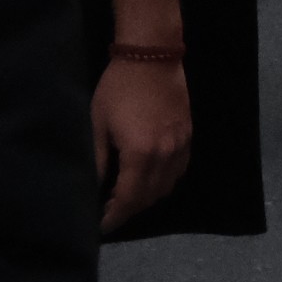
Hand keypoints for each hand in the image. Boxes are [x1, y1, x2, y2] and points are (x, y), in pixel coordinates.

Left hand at [90, 50, 191, 230]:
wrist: (151, 55)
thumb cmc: (118, 87)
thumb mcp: (98, 123)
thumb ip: (97, 160)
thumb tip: (92, 187)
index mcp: (140, 154)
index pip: (128, 199)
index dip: (115, 216)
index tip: (102, 225)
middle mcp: (165, 155)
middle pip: (149, 198)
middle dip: (129, 209)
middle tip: (111, 210)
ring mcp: (180, 146)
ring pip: (167, 187)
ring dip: (147, 197)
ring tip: (128, 195)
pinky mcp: (188, 136)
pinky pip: (179, 170)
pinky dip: (165, 181)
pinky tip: (150, 177)